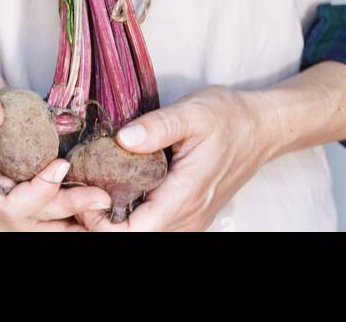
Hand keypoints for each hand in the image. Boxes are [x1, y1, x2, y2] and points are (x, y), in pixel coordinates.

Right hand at [0, 47, 111, 231]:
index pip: (6, 203)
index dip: (37, 192)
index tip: (60, 165)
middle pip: (28, 215)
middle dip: (64, 209)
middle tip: (101, 198)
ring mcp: (2, 178)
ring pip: (38, 211)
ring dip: (69, 210)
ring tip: (101, 202)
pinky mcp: (16, 167)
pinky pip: (42, 191)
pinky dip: (65, 193)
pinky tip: (90, 187)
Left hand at [73, 86, 271, 231]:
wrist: (262, 127)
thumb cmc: (228, 117)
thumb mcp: (192, 112)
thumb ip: (157, 126)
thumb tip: (123, 137)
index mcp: (184, 196)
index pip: (135, 231)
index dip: (102, 223)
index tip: (85, 196)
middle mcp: (188, 216)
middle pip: (137, 234)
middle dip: (104, 220)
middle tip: (83, 187)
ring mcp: (192, 218)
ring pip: (147, 231)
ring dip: (119, 217)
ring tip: (97, 186)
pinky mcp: (193, 212)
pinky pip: (158, 223)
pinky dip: (136, 212)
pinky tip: (122, 186)